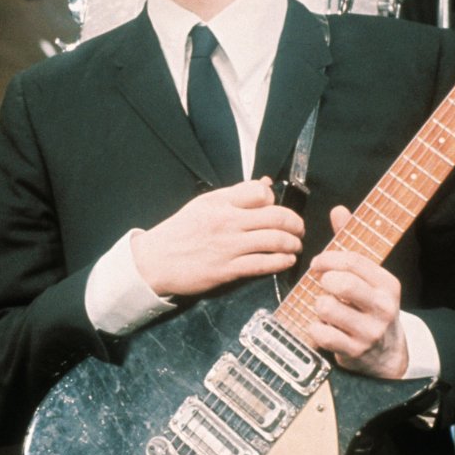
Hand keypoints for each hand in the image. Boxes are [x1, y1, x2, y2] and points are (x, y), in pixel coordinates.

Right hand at [131, 178, 302, 297]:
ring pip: (274, 240)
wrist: (155, 261)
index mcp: (220, 202)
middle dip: (295, 223)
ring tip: (295, 245)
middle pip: (276, 217)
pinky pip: (263, 264)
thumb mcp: (204, 204)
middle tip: (299, 229)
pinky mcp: (228, 270)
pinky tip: (287, 260)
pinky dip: (281, 261)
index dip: (274, 200)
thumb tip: (266, 185)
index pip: (260, 192)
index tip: (277, 209)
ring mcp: (228, 246)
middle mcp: (227, 221)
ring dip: (293, 243)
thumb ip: (235, 195)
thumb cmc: (180, 232)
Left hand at [303, 205, 407, 377]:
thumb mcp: (368, 277)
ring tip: (324, 308)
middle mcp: (383, 307)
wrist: (387, 354)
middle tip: (321, 284)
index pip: (353, 261)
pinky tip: (323, 327)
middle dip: (323, 281)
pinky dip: (315, 328)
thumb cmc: (369, 307)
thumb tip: (338, 209)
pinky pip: (321, 333)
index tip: (318, 263)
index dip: (328, 258)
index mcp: (387, 284)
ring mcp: (370, 331)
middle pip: (342, 283)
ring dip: (317, 305)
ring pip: (327, 307)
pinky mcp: (354, 351)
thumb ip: (351, 244)